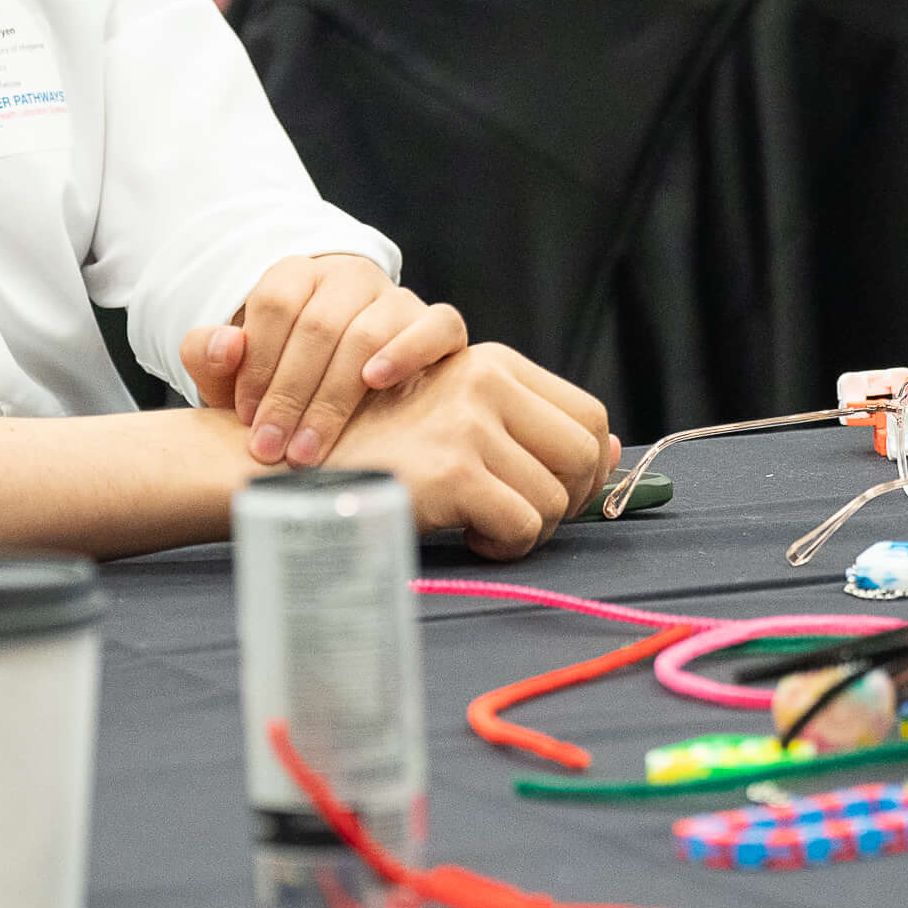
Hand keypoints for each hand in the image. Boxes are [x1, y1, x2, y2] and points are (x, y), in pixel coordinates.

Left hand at [183, 255, 466, 468]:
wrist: (334, 384)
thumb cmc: (279, 379)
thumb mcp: (232, 372)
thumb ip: (208, 355)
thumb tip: (227, 345)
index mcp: (296, 275)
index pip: (275, 303)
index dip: (257, 363)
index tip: (245, 416)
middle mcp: (349, 277)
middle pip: (319, 325)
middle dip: (291, 395)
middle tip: (272, 448)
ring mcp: (396, 298)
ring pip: (371, 330)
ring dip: (335, 395)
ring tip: (312, 444)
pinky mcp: (438, 324)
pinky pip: (438, 325)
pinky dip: (409, 351)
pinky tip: (377, 382)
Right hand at [319, 343, 617, 560]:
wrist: (295, 468)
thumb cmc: (376, 452)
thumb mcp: (455, 420)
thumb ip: (529, 428)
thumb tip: (612, 451)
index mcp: (490, 361)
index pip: (587, 415)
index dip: (586, 466)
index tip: (555, 494)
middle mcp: (486, 379)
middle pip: (584, 453)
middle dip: (569, 500)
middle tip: (523, 518)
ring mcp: (470, 422)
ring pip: (554, 499)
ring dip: (526, 529)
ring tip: (477, 524)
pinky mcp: (455, 469)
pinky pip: (523, 527)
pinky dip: (502, 547)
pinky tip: (462, 533)